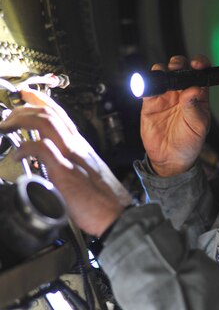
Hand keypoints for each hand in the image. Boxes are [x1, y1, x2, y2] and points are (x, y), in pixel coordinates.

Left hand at [0, 89, 131, 235]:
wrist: (117, 214)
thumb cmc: (104, 200)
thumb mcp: (87, 173)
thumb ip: (70, 164)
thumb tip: (51, 165)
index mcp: (81, 146)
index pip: (61, 115)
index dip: (41, 101)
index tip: (27, 95)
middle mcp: (76, 146)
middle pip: (49, 113)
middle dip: (24, 109)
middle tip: (8, 116)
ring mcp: (71, 156)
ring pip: (46, 122)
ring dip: (22, 120)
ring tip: (7, 127)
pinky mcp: (65, 171)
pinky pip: (42, 148)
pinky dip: (24, 147)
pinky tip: (16, 155)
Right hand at [140, 55, 210, 176]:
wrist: (170, 159)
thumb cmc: (189, 142)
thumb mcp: (198, 126)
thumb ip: (194, 107)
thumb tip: (193, 89)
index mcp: (198, 93)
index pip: (200, 72)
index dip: (199, 63)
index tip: (197, 64)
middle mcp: (181, 90)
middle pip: (180, 67)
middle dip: (179, 63)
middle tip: (177, 69)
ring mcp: (165, 95)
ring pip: (163, 73)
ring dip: (163, 70)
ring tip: (164, 78)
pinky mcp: (150, 101)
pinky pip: (147, 87)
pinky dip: (147, 83)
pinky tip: (149, 87)